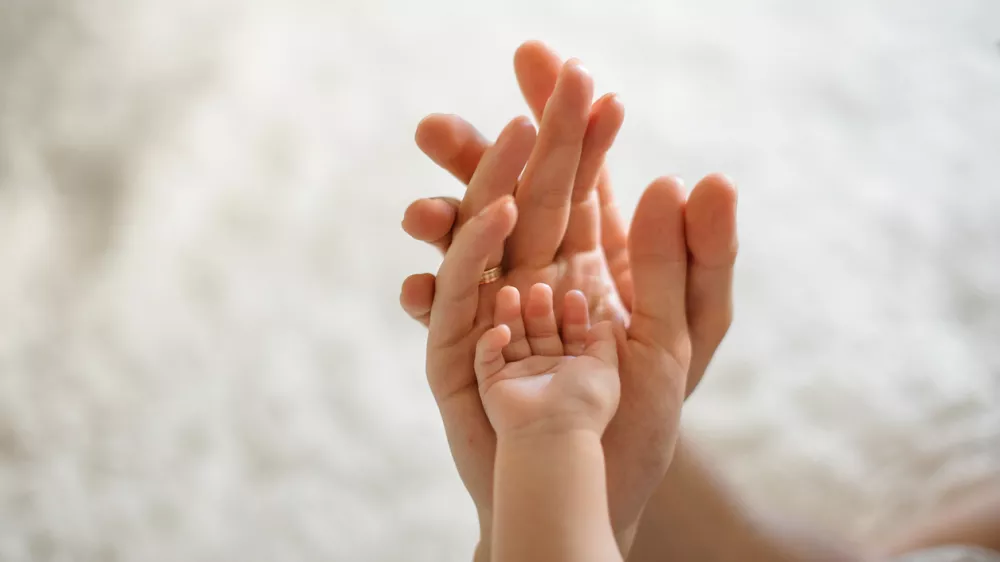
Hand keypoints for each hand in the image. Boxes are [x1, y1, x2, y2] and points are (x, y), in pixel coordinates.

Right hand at [403, 41, 737, 549]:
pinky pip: (445, 317)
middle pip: (513, 194)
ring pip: (466, 245)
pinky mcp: (463, 355)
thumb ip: (694, 261)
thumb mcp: (687, 335)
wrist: (594, 483)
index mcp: (587, 253)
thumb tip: (689, 179)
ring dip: (445, 218)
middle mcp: (534, 268)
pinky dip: (432, 295)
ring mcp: (494, 306)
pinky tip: (419, 283)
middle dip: (491, 150)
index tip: (567, 70)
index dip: (573, 126)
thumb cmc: (639, 414)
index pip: (579, 176)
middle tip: (456, 114)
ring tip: (423, 205)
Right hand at [475, 284, 619, 436]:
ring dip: (510, 315)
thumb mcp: (605, 368)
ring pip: (511, 338)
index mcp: (572, 370)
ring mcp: (518, 378)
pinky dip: (490, 341)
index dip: (573, 315)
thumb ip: (606, 343)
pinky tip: (502, 331)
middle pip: (539, 332)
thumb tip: (608, 322)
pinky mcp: (493, 385)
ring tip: (510, 292)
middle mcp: (545, 373)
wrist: (554, 434)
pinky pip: (487, 357)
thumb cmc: (584, 403)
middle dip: (540, 309)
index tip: (575, 296)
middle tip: (540, 288)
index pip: (570, 335)